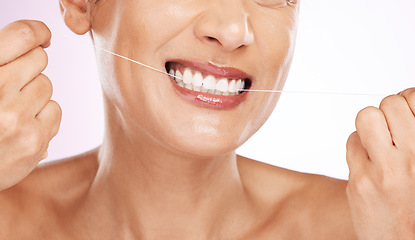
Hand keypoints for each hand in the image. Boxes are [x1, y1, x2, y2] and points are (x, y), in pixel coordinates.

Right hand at [0, 20, 61, 190]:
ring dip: (35, 96)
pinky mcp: (34, 140)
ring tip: (12, 112)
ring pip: (46, 85)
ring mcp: (15, 117)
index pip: (20, 35)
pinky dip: (43, 117)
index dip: (37, 32)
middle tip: (14, 86)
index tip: (43, 37)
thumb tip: (38, 42)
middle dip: (30, 69)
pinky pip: (55, 110)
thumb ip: (1, 64)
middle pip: (39, 60)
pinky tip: (23, 127)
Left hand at [346, 88, 414, 239]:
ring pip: (366, 118)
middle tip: (392, 127)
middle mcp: (410, 159)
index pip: (414, 99)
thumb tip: (408, 104)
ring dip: (371, 125)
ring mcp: (383, 171)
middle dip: (388, 112)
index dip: (408, 100)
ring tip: (379, 141)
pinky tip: (369, 160)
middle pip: (388, 104)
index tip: (408, 109)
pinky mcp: (360, 181)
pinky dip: (358, 146)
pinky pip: (352, 142)